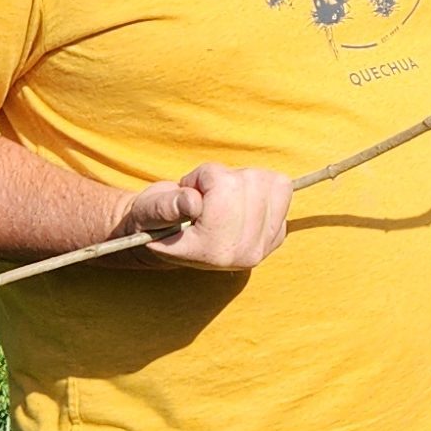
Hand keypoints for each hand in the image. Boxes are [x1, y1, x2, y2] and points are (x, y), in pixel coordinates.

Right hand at [122, 162, 292, 270]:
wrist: (171, 241)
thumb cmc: (154, 220)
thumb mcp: (149, 211)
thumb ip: (166, 207)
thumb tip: (191, 203)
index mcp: (213, 250)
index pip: (225, 187)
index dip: (201, 178)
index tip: (188, 193)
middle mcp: (244, 253)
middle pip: (248, 181)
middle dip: (221, 177)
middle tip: (203, 195)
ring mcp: (265, 246)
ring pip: (266, 180)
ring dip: (239, 179)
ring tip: (217, 197)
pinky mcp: (277, 234)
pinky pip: (281, 186)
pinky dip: (260, 182)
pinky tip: (237, 199)